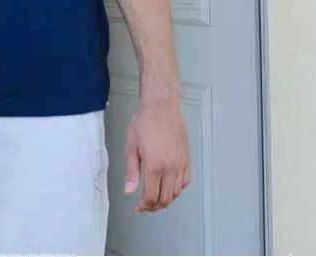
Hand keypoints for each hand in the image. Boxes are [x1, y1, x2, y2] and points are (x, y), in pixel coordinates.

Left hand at [124, 95, 190, 211]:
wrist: (162, 108)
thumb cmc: (146, 122)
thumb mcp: (131, 146)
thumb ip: (131, 171)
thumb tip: (129, 190)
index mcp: (154, 166)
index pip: (151, 197)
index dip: (144, 206)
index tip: (138, 207)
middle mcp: (170, 168)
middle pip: (165, 199)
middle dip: (154, 207)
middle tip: (145, 206)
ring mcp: (180, 164)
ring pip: (176, 193)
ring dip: (166, 200)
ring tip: (155, 199)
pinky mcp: (186, 159)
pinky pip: (185, 182)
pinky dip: (178, 189)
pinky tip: (169, 187)